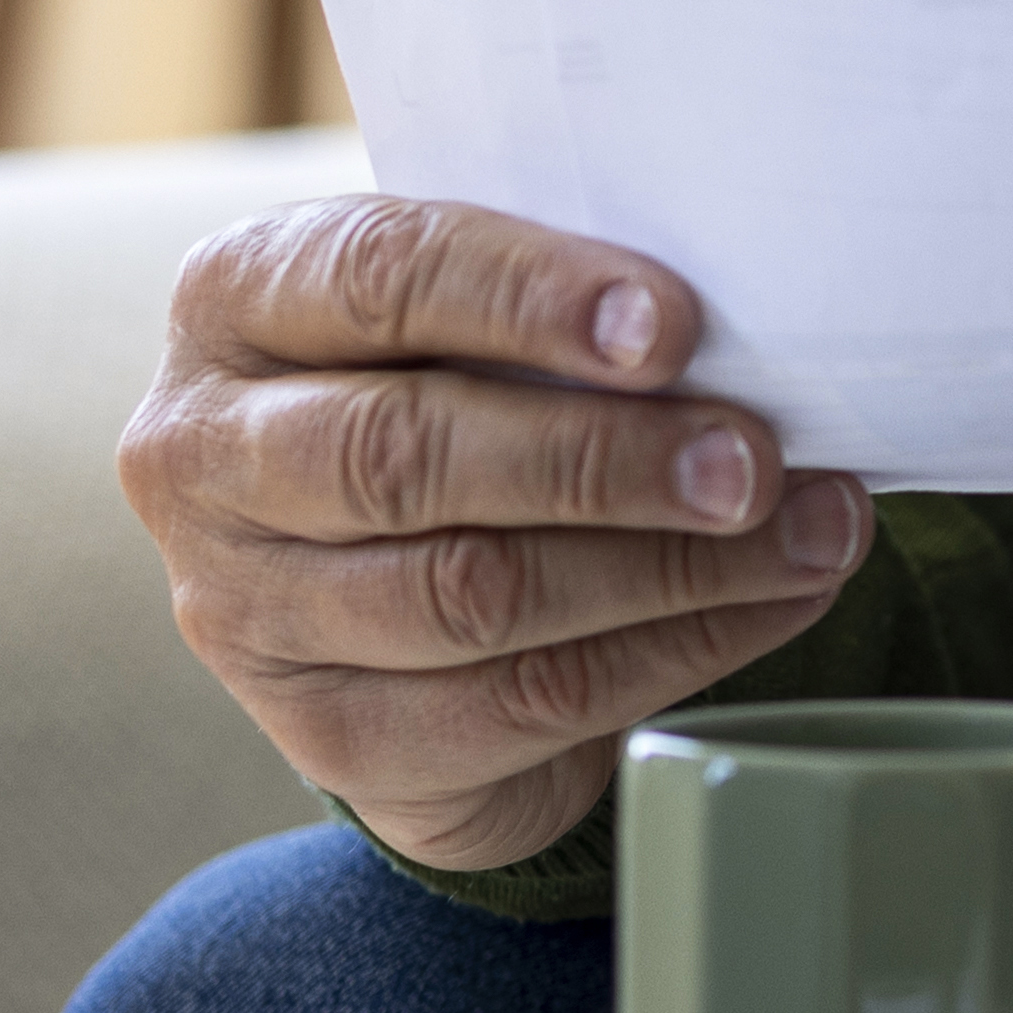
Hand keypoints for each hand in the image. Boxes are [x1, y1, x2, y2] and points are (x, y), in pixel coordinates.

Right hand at [120, 196, 873, 873]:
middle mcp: (205, 455)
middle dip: (603, 457)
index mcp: (235, 300)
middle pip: (404, 455)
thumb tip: (752, 319)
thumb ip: (557, 304)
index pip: (374, 275)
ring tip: (807, 530)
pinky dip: (675, 648)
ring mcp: (247, 610)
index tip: (671, 325)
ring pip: (471, 594)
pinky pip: (524, 700)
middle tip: (753, 457)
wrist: (398, 592)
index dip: (527, 296)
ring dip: (669, 566)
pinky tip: (774, 601)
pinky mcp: (330, 737)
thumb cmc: (459, 394)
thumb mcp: (472, 317)